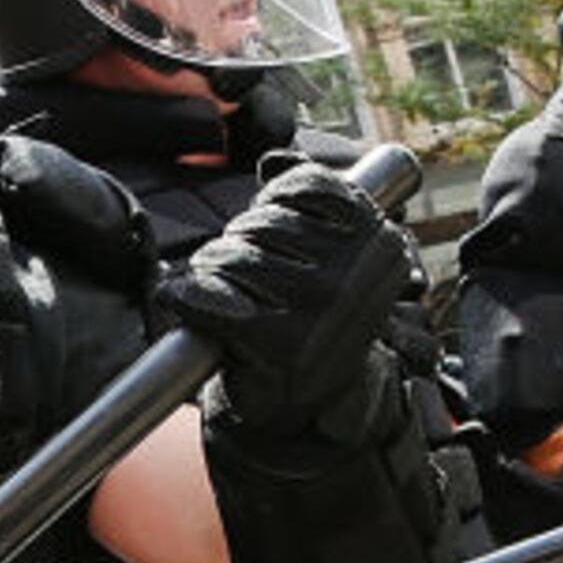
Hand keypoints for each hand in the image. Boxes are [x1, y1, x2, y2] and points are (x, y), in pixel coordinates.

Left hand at [157, 159, 412, 431]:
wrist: (315, 404)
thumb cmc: (313, 318)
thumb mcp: (329, 253)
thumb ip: (308, 198)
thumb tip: (274, 159)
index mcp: (377, 238)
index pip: (303, 184)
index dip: (272, 201)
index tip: (270, 231)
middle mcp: (356, 272)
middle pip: (260, 222)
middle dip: (237, 242)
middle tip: (242, 275)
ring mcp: (319, 308)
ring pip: (232, 257)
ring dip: (212, 272)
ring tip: (227, 295)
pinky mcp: (280, 344)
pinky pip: (209, 298)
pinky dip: (186, 298)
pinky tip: (184, 302)